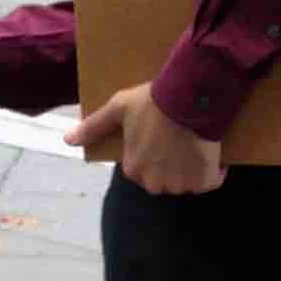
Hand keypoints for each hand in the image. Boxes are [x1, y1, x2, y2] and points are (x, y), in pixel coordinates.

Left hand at [69, 84, 224, 195]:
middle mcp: (156, 183)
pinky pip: (210, 181)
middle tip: (177, 139)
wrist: (190, 96)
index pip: (140, 169)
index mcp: (134, 170)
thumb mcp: (118, 109)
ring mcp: (182, 184)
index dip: (150, 152)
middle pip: (163, 179)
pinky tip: (212, 153)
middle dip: (169, 164)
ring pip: (186, 182)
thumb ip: (93, 127)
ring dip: (190, 169)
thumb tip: (67, 140)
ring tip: (193, 143)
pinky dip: (213, 171)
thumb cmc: (152, 101)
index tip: (158, 136)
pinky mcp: (206, 180)